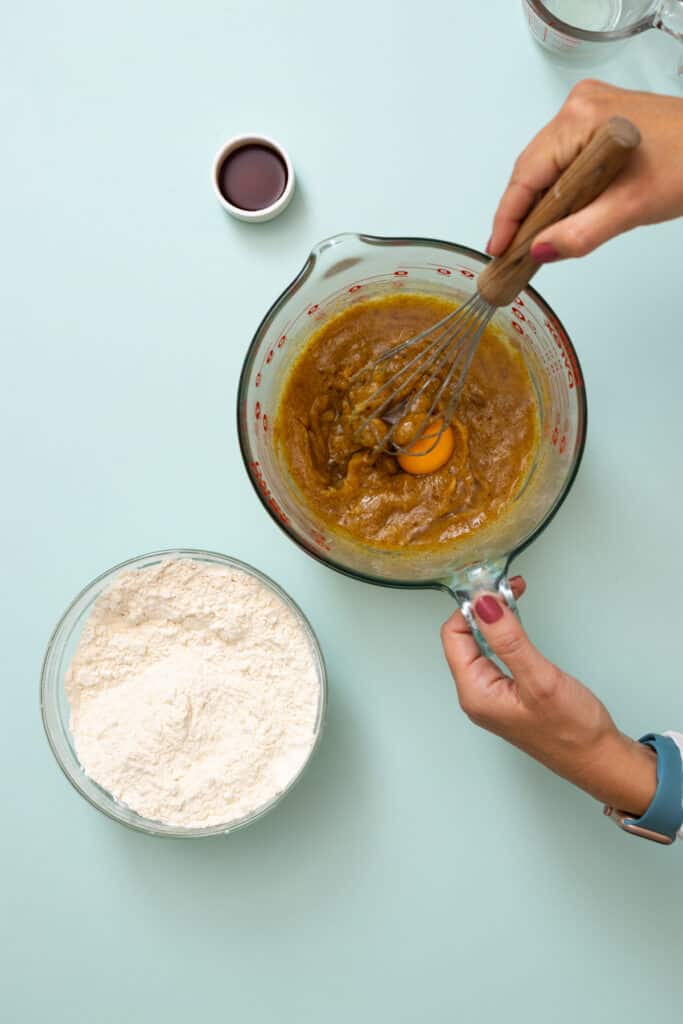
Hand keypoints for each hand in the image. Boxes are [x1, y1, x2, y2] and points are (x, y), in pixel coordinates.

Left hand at [441, 578, 656, 814]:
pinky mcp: (508, 694)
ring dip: (496, 619)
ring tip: (514, 597)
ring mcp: (492, 695)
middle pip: (464, 638)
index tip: (494, 589)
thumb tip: (483, 605)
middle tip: (509, 587)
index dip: (471, 608)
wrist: (599, 760)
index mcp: (475, 693)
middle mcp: (477, 695)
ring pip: (481, 645)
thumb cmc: (573, 731)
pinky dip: (505, 634)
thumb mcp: (539, 678)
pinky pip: (496, 656)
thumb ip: (508, 639)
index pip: (453, 636)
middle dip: (484, 609)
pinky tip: (518, 624)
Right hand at [488, 80, 682, 262]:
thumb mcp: (630, 207)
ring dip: (542, 204)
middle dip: (524, 213)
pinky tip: (562, 215)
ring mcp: (588, 110)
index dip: (508, 217)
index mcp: (579, 119)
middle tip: (514, 254)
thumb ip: (580, 234)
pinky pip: (565, 159)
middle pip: (533, 169)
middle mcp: (578, 106)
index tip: (497, 250)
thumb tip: (538, 251)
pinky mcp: (600, 120)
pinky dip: (561, 190)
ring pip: (548, 166)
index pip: (526, 175)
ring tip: (537, 239)